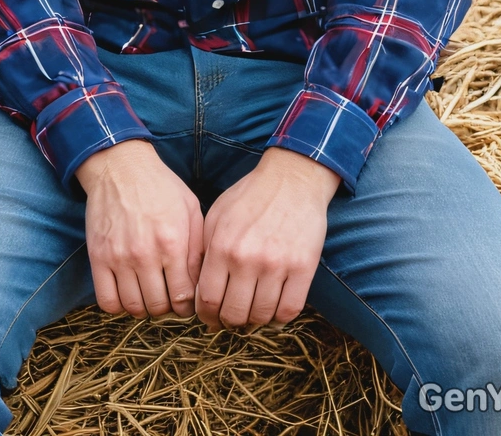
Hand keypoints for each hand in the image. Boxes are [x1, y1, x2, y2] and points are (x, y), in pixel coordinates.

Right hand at [75, 139, 203, 319]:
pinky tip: (126, 292)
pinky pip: (106, 300)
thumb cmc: (160, 187)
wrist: (121, 167)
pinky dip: (118, 305)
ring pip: (133, 307)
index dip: (188, 306)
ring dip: (143, 307)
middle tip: (167, 296)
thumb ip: (198, 247)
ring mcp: (119, 258)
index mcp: (172, 243)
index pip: (184, 296)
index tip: (186, 301)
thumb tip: (201, 282)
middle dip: (167, 307)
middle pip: (158, 306)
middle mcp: (145, 254)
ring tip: (147, 294)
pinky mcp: (98, 258)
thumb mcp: (190, 210)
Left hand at [194, 147, 341, 332]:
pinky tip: (274, 309)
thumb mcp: (216, 215)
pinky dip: (279, 317)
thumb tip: (196, 287)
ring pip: (261, 316)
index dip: (207, 316)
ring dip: (255, 320)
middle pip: (234, 314)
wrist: (292, 179)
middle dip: (229, 321)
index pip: (208, 300)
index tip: (210, 317)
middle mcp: (248, 259)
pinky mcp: (303, 268)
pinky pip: (289, 310)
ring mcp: (277, 265)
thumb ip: (204, 250)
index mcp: (222, 246)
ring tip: (252, 311)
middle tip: (231, 317)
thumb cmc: (251, 196)